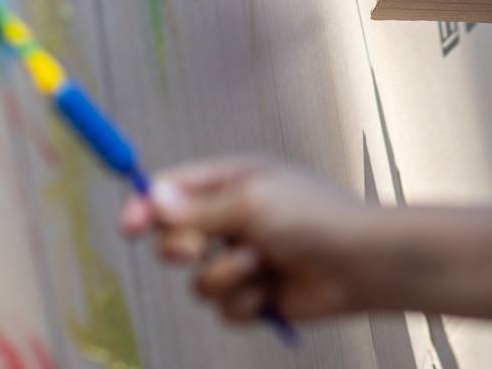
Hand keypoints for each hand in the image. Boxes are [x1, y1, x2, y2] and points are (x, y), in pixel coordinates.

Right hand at [120, 158, 375, 322]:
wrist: (362, 265)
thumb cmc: (314, 219)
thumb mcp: (251, 202)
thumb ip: (198, 207)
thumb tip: (153, 199)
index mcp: (232, 182)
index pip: (173, 191)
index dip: (146, 206)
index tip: (129, 226)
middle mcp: (233, 220)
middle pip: (174, 238)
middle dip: (182, 247)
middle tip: (200, 248)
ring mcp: (242, 260)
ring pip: (197, 281)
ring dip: (225, 277)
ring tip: (260, 266)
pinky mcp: (254, 297)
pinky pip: (223, 308)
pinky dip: (245, 302)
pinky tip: (274, 291)